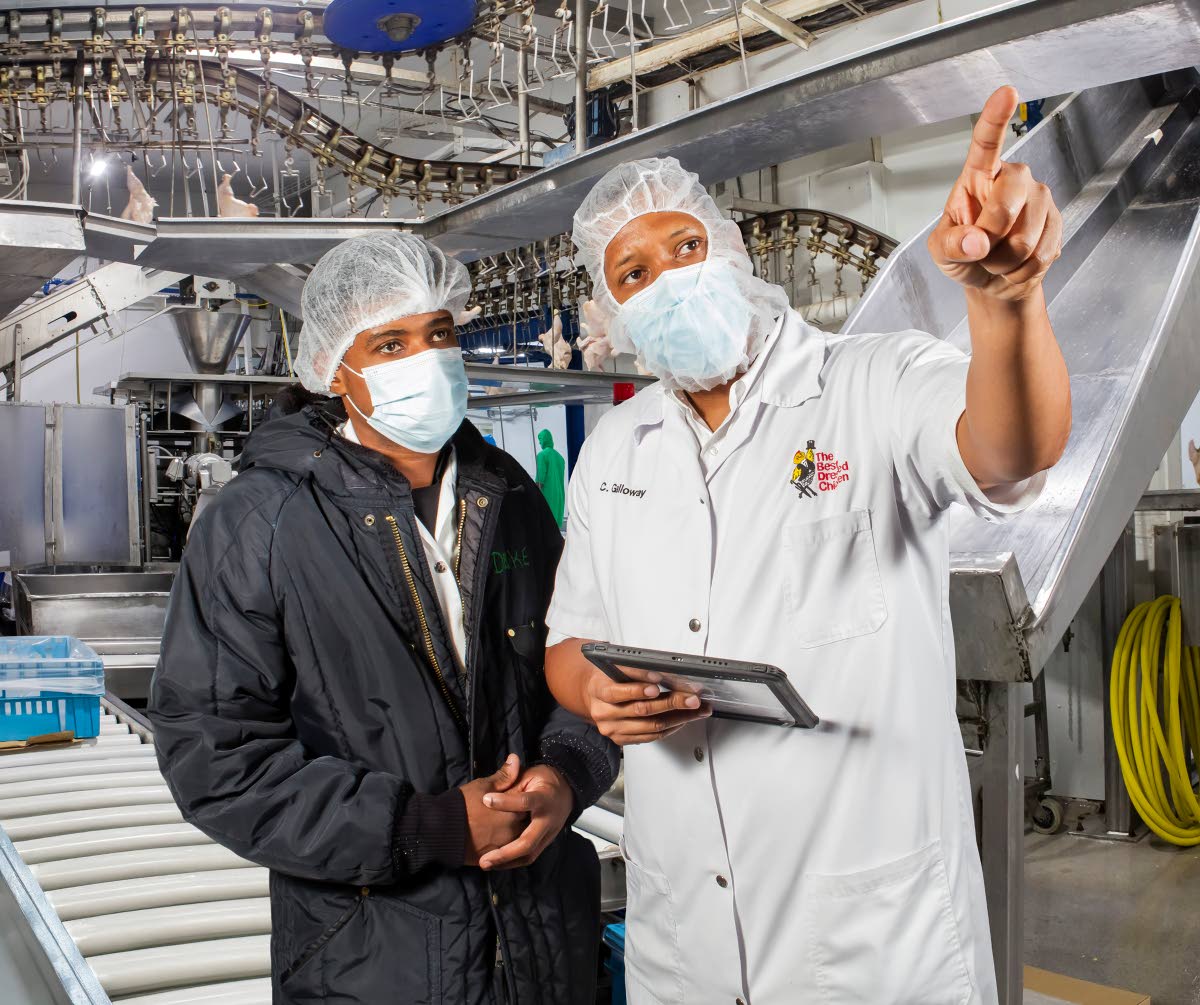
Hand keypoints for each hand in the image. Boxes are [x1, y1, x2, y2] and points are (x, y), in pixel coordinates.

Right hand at [460, 754, 526, 865]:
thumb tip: (516, 758)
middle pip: (523, 823)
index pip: (527, 805)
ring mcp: (503, 846)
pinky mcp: (493, 857)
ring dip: (510, 832)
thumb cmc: (462, 804)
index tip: (513, 796)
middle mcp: (512, 830)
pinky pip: (503, 852)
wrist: (440, 829)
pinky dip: (502, 846)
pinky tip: (491, 837)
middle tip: (504, 812)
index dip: (520, 800)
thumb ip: (504, 775)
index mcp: (513, 810)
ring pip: (514, 839)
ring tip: (496, 825)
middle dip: (517, 817)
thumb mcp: (483, 785)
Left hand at [478, 765, 574, 870]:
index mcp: (544, 798)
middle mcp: (548, 820)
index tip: (485, 800)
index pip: (524, 802)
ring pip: (529, 855)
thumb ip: (512, 781)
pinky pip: (529, 857)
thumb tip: (494, 784)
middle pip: (528, 842)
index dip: (505, 802)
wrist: (566, 791)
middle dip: (505, 853)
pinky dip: (512, 862)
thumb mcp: (529, 775)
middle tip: (485, 858)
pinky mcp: (545, 842)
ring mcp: (548, 834)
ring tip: (487, 863)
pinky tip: (497, 863)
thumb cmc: (544, 781)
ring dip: (506, 862)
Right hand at [582, 667, 710, 745]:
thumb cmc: (608, 677)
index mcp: (599, 691)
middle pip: (641, 710)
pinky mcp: (622, 739)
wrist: (592, 694)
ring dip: (678, 718)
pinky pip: (651, 737)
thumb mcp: (615, 666)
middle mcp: (604, 713)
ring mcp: (613, 729)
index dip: (638, 688)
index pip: (618, 692)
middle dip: (671, 703)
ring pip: (651, 726)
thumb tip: (664, 673)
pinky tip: (682, 719)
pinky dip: (670, 728)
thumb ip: (635, 670)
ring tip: (696, 710)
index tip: (657, 683)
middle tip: (692, 698)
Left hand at [928, 86, 1061, 302]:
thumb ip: (951, 245)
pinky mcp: (1057, 221)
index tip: (1007, 93)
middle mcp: (1013, 180)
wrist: (993, 279)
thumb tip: (976, 242)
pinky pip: (1041, 253)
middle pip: (1008, 202)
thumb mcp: (942, 252)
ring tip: (997, 258)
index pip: (986, 143)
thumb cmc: (964, 254)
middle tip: (980, 250)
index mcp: (978, 176)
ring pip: (1026, 237)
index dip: (996, 118)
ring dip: (1004, 261)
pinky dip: (1021, 271)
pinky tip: (1015, 265)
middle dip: (991, 237)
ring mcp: (1039, 198)